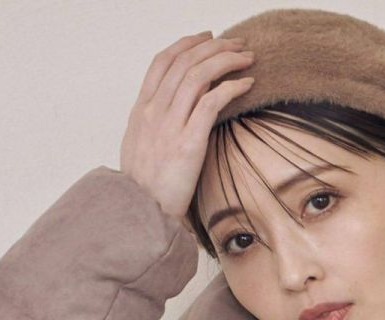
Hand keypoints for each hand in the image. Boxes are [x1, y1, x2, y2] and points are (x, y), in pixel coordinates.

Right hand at [117, 30, 255, 219]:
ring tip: (246, 58)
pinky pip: (211, 102)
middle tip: (235, 44)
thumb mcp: (138, 149)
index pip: (162, 63)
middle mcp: (153, 112)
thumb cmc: (144, 190)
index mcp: (141, 111)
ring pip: (198, 75)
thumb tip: (169, 114)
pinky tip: (246, 84)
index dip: (186, 45)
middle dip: (213, 47)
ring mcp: (169, 126)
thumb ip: (152, 126)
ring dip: (226, 61)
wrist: (140, 214)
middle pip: (184, 62)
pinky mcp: (188, 143)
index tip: (206, 39)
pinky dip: (231, 87)